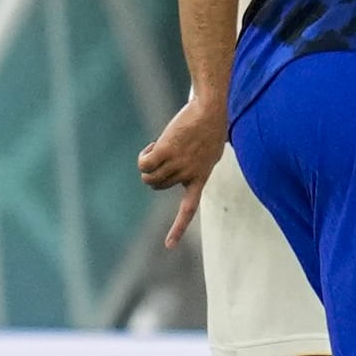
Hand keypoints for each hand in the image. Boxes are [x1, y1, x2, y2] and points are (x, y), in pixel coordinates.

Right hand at [138, 96, 225, 246]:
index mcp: (200, 178)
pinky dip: (143, 157)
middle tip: (161, 155)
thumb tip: (189, 172)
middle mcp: (188, 175)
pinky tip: (151, 146)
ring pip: (149, 176)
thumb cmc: (212, 126)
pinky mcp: (165, 151)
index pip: (188, 210)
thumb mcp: (211, 152)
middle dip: (154, 175)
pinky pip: (144, 164)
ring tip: (158, 147)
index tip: (168, 245)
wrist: (210, 110)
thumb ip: (199, 166)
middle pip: (159, 186)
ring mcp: (177, 164)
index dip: (178, 228)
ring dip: (147, 164)